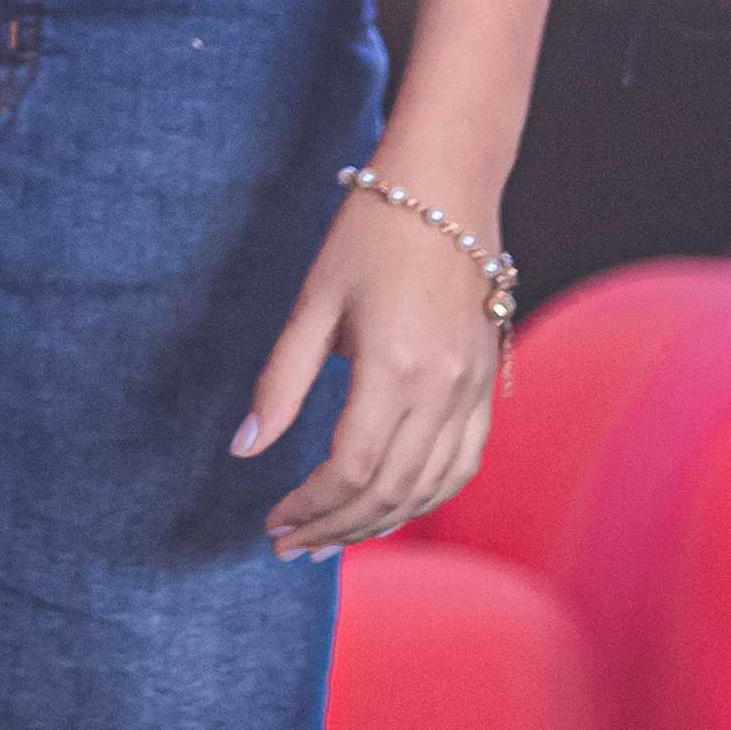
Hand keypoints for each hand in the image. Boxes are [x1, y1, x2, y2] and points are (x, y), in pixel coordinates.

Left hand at [241, 179, 503, 553]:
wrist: (447, 184)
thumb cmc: (370, 233)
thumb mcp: (314, 303)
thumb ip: (280, 382)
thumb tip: (243, 448)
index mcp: (395, 367)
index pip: (350, 468)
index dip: (307, 505)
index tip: (271, 520)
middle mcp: (443, 388)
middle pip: (388, 490)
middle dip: (334, 527)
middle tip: (288, 544)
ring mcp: (473, 390)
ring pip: (429, 488)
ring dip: (377, 524)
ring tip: (330, 539)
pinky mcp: (487, 384)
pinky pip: (462, 464)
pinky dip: (425, 498)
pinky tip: (390, 508)